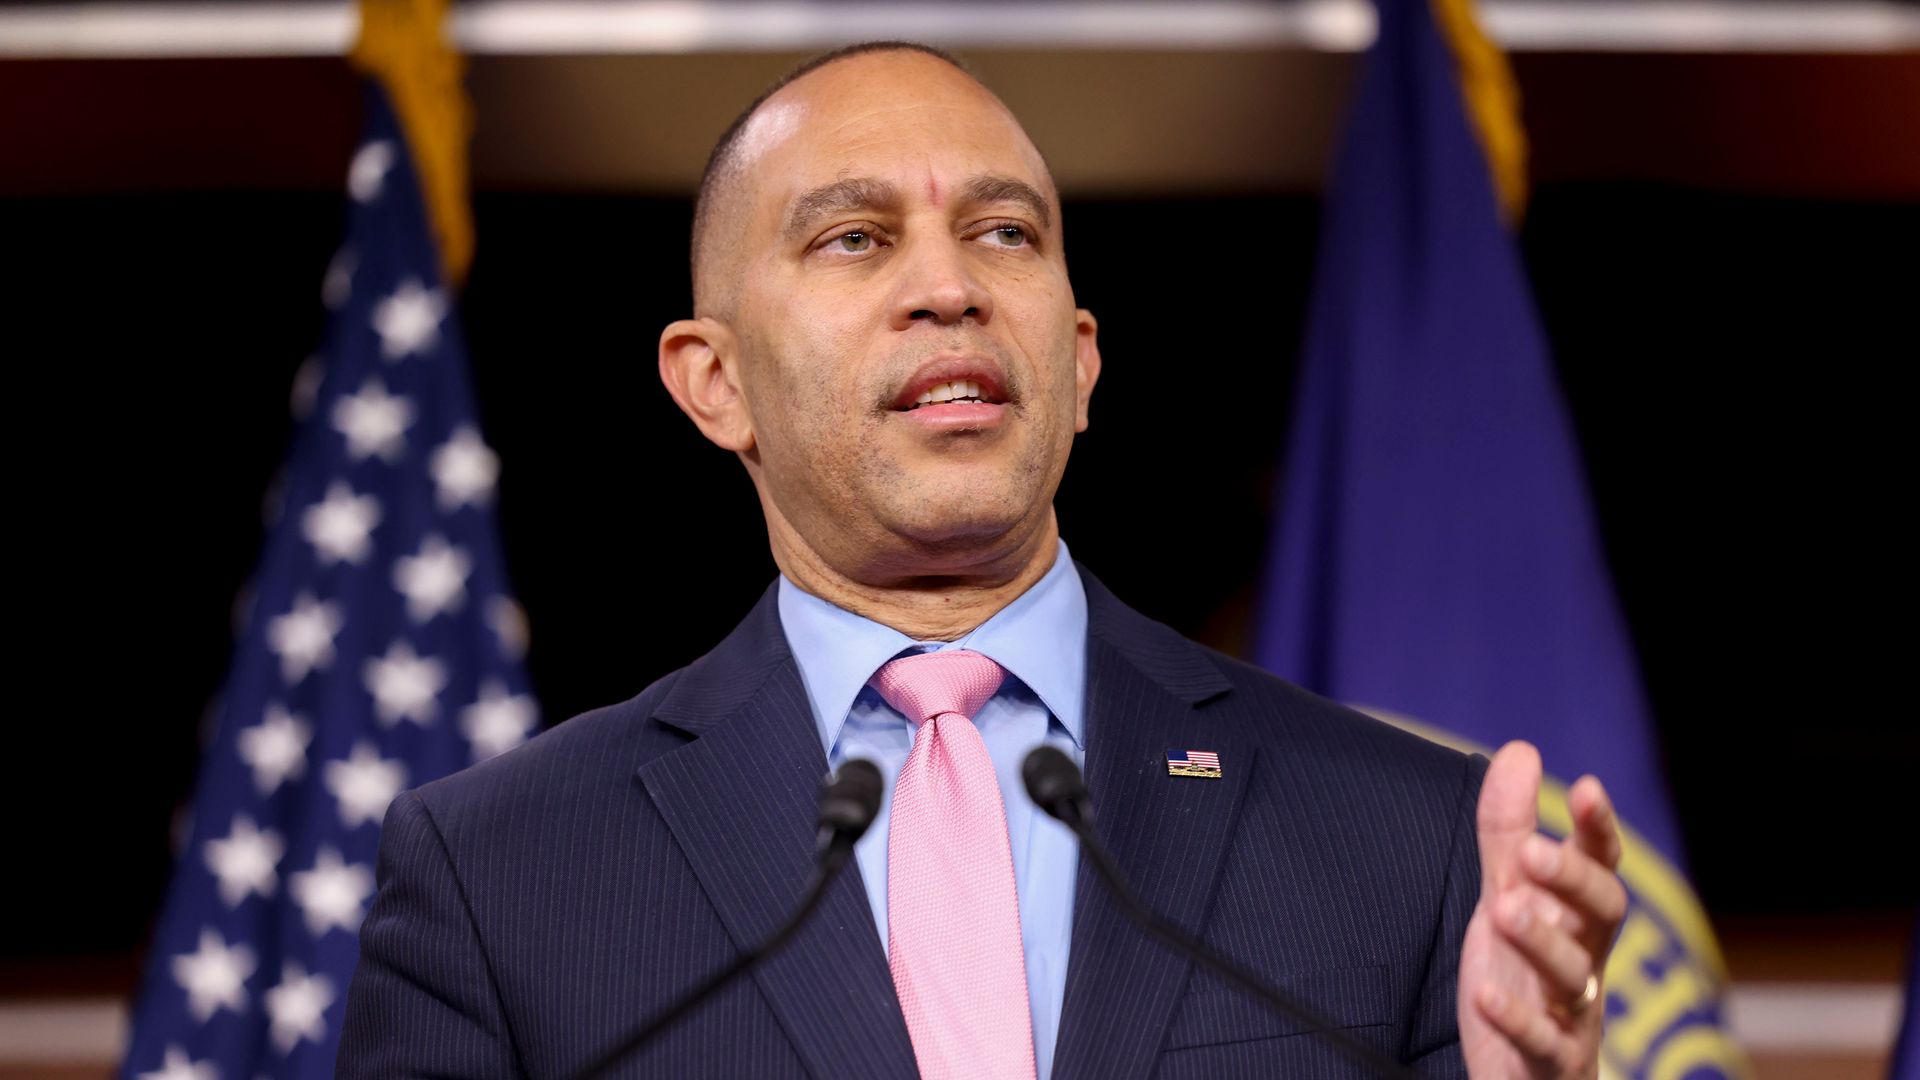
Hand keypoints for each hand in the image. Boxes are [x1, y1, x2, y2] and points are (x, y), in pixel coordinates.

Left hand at [1458, 742, 1627, 1078]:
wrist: (1521, 1072)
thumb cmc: (1524, 977)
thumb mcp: (1508, 896)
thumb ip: (1509, 830)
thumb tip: (1521, 749)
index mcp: (1578, 918)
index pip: (1600, 866)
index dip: (1599, 830)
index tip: (1587, 788)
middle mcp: (1586, 960)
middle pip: (1602, 915)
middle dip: (1573, 880)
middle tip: (1533, 852)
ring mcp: (1572, 1014)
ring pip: (1575, 976)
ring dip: (1544, 941)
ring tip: (1505, 909)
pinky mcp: (1549, 1062)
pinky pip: (1543, 1042)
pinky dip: (1519, 1019)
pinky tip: (1487, 996)